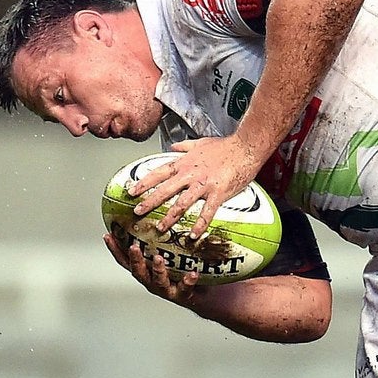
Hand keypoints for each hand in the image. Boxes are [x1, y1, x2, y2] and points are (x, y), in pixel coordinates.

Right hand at [103, 232, 203, 306]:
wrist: (207, 296)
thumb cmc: (188, 269)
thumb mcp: (175, 252)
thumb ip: (166, 237)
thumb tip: (159, 209)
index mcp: (146, 270)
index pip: (126, 260)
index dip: (115, 249)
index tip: (107, 235)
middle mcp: (153, 281)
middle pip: (138, 271)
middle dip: (135, 259)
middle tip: (133, 246)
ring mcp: (167, 290)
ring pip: (158, 281)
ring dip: (157, 270)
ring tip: (159, 259)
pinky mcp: (184, 296)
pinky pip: (185, 288)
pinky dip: (187, 281)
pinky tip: (193, 273)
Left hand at [132, 136, 263, 236]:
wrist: (245, 148)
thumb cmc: (225, 145)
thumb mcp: (200, 142)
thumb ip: (184, 146)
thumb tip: (173, 146)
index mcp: (184, 163)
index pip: (158, 173)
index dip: (143, 183)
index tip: (132, 192)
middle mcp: (190, 175)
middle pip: (165, 190)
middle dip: (149, 202)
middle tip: (137, 212)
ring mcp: (204, 185)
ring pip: (182, 203)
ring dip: (170, 217)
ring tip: (161, 227)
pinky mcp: (218, 193)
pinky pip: (207, 212)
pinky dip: (200, 224)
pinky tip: (193, 234)